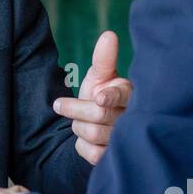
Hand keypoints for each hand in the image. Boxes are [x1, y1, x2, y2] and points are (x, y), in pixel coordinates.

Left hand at [54, 30, 131, 165]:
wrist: (98, 126)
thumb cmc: (101, 95)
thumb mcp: (100, 76)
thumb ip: (104, 59)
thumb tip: (109, 35)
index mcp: (130, 94)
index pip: (122, 95)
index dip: (110, 96)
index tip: (99, 97)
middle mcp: (132, 118)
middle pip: (99, 115)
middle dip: (76, 109)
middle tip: (61, 105)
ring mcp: (126, 140)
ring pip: (94, 134)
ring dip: (79, 127)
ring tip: (80, 122)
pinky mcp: (116, 158)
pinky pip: (92, 153)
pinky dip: (82, 146)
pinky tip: (87, 140)